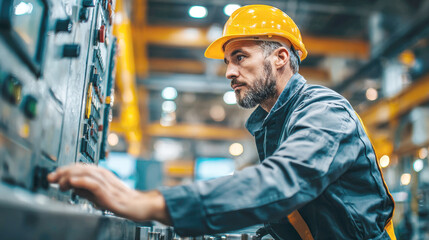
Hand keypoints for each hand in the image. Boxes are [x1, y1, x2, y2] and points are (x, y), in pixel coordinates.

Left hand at [47, 164, 170, 223]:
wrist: (139, 205)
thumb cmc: (122, 200)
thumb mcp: (100, 194)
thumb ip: (87, 190)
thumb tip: (72, 187)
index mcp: (101, 174)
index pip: (80, 167)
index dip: (65, 170)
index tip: (53, 176)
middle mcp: (103, 175)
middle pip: (80, 167)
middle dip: (63, 171)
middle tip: (51, 178)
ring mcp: (106, 183)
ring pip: (85, 173)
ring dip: (69, 176)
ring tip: (59, 182)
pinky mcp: (108, 192)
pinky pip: (94, 183)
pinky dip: (82, 181)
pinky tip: (73, 183)